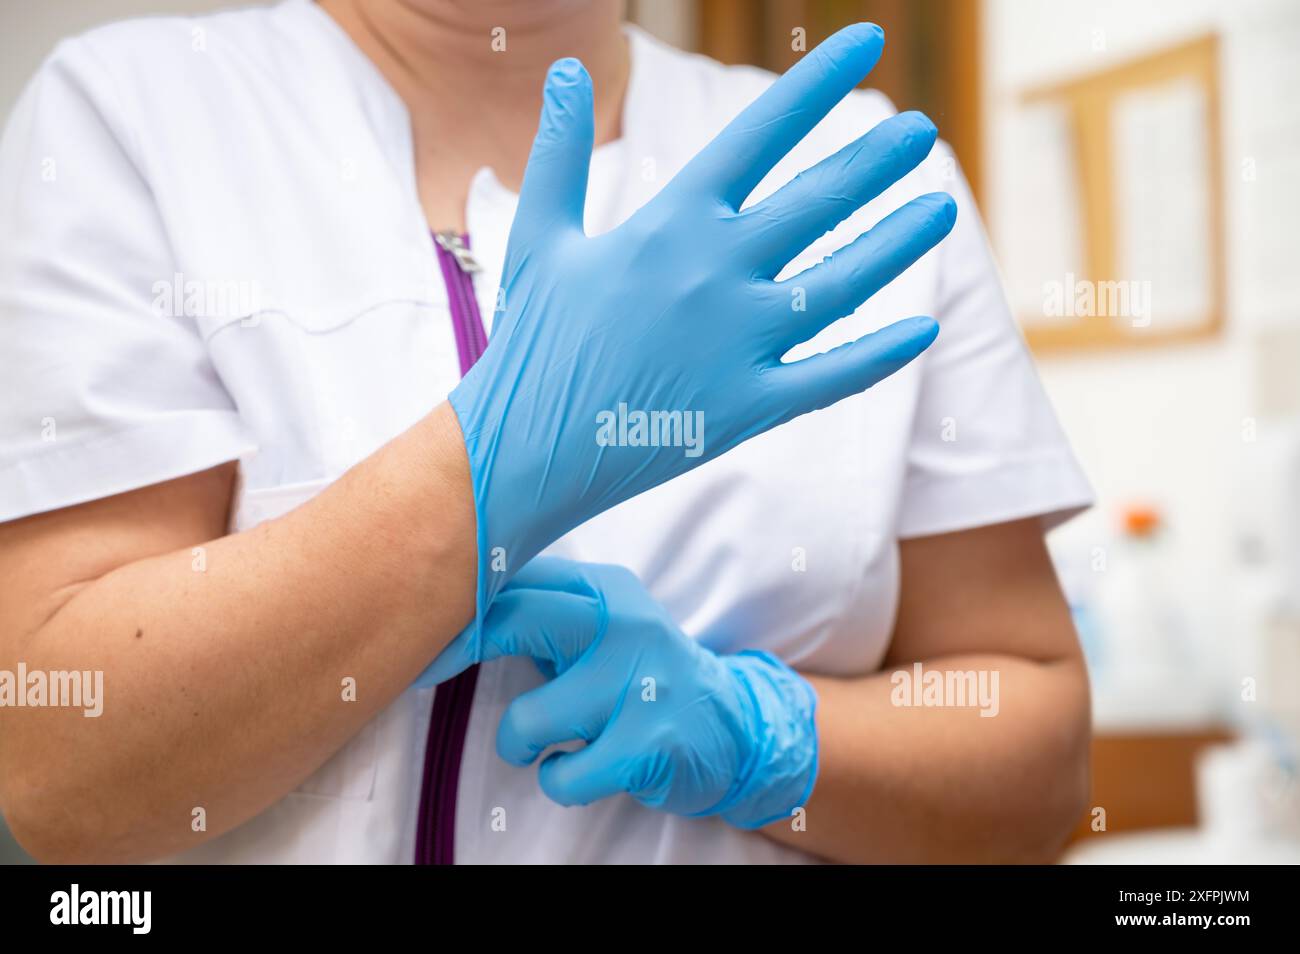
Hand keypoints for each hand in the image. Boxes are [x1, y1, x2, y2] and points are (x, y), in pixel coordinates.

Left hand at [420, 558, 817, 828]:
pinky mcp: (649, 743)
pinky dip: (560, 781)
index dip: (457, 609)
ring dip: (522, 743)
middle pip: (518, 619)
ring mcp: (641, 683)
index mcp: (605, 589)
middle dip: (459, 650)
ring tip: (550, 743)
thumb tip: (446, 604)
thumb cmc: (638, 679)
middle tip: (427, 674)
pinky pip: (562, 775)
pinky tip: (585, 767)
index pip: (517, 581)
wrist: (733, 729)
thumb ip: (541, 612)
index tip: (415, 638)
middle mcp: (625, 624)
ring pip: (528, 719)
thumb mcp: (600, 629)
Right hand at [450, 23, 955, 630]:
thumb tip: (569, 69)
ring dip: (894, 243)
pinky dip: (879, 356)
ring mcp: (737, 342)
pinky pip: (831, 377)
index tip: (866, 40)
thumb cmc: (535, 340)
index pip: (759, 133)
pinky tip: (923, 331)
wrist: (525, 448)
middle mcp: (715, 272)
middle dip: (873, 161)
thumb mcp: (540, 237)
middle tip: (918, 130)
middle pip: (816, 203)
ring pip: (840, 282)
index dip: (817, 84)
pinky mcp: (748, 407)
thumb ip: (560, 151)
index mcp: (670, 222)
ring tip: (940, 208)